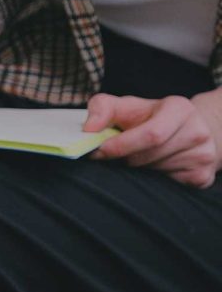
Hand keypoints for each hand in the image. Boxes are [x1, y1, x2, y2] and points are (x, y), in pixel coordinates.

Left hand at [84, 93, 221, 187]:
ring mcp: (203, 155)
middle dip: (126, 158)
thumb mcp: (127, 106)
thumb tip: (89, 129)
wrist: (188, 130)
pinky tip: (155, 166)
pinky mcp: (202, 176)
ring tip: (140, 156)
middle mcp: (197, 131)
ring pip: (155, 172)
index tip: (100, 150)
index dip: (121, 146)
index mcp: (179, 109)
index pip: (151, 135)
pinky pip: (166, 185)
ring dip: (137, 168)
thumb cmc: (150, 118)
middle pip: (148, 157)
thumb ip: (103, 109)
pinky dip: (152, 179)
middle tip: (119, 154)